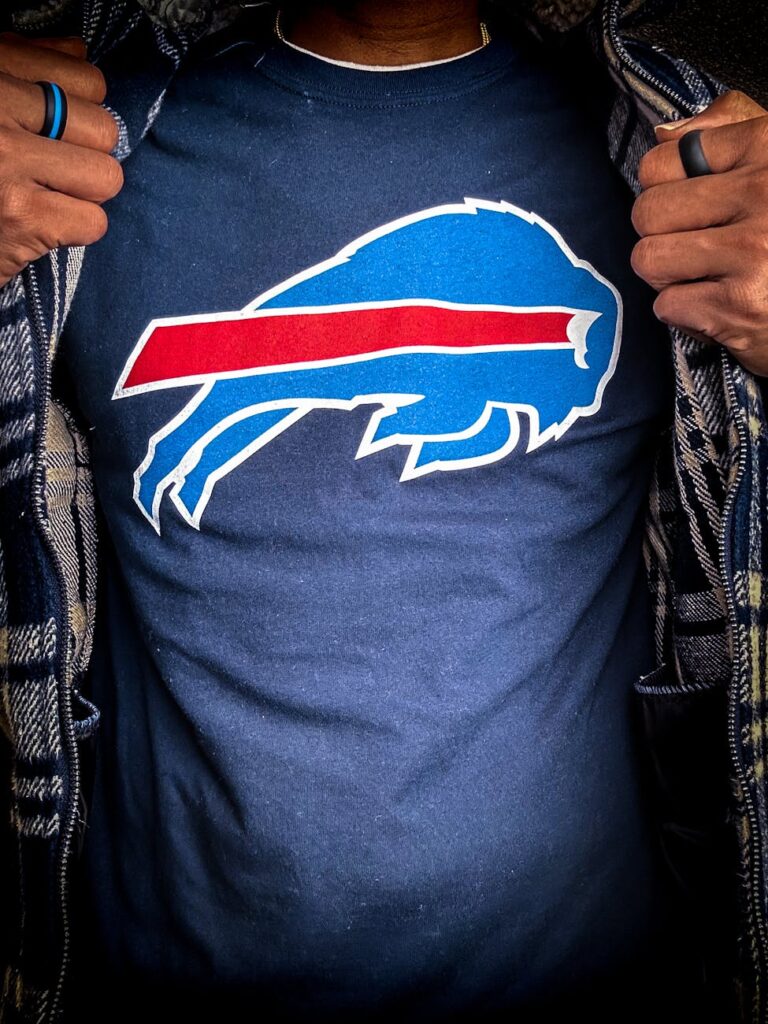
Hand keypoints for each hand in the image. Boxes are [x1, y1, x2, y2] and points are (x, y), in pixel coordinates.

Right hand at [0, 32, 122, 286]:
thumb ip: (24, 63)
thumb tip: (77, 51)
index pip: (86, 78)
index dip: (85, 109)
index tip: (60, 128)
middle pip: (103, 130)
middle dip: (88, 155)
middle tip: (54, 169)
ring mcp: (7, 163)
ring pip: (104, 177)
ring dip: (84, 195)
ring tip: (46, 195)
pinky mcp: (21, 217)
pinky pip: (93, 222)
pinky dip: (73, 230)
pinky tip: (40, 223)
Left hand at [630, 89, 767, 377]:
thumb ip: (726, 134)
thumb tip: (663, 134)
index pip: (660, 161)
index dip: (662, 189)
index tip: (689, 204)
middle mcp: (764, 192)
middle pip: (647, 212)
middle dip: (660, 236)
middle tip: (694, 247)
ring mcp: (752, 251)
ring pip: (649, 259)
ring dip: (669, 277)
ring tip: (707, 276)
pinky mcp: (740, 307)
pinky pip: (666, 306)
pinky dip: (686, 315)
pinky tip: (720, 307)